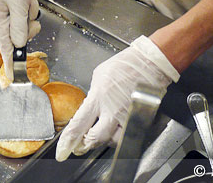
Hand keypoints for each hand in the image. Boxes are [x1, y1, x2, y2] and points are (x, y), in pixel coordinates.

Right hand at [0, 0, 40, 84]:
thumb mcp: (19, 3)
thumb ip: (19, 27)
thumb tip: (19, 45)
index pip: (4, 44)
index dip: (9, 60)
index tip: (12, 75)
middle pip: (15, 35)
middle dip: (26, 25)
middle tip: (28, 12)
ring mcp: (2, 14)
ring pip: (22, 26)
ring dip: (28, 15)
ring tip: (26, 0)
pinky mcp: (9, 9)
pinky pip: (22, 17)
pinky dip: (27, 10)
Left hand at [55, 35, 179, 160]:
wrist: (149, 62)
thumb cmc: (125, 65)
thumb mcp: (99, 76)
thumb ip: (93, 95)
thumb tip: (88, 107)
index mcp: (98, 97)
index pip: (78, 124)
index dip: (68, 141)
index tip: (62, 150)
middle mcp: (113, 110)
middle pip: (96, 138)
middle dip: (86, 144)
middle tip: (81, 144)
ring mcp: (127, 116)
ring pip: (113, 140)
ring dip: (105, 139)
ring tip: (102, 131)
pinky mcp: (139, 118)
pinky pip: (128, 134)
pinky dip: (120, 135)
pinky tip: (117, 128)